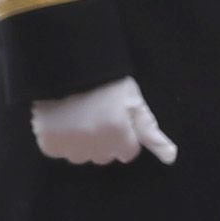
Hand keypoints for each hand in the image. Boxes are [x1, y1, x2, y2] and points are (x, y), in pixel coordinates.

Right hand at [28, 76, 176, 165]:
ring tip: (77, 115)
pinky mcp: (48, 143)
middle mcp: (95, 144)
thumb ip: (151, 133)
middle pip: (104, 156)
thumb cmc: (105, 81)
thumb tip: (170, 158)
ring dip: (80, 141)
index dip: (122, 133)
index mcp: (118, 133)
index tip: (113, 115)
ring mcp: (70, 145)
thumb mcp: (133, 102)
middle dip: (102, 140)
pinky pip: (58, 150)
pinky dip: (58, 139)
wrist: (65, 62)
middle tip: (94, 113)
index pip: (127, 152)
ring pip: (81, 156)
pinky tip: (61, 119)